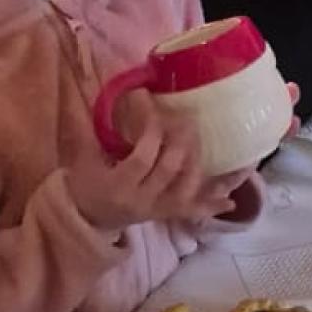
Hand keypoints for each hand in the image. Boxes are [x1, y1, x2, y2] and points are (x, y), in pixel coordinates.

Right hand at [74, 95, 246, 230]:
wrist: (87, 220)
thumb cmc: (84, 185)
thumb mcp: (81, 159)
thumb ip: (84, 130)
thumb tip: (80, 91)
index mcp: (119, 186)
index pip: (142, 157)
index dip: (150, 129)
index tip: (150, 101)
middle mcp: (142, 200)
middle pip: (170, 170)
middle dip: (180, 141)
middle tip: (185, 116)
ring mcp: (157, 210)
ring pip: (186, 188)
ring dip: (196, 162)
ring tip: (197, 136)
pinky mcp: (166, 215)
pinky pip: (193, 211)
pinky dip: (212, 205)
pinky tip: (231, 201)